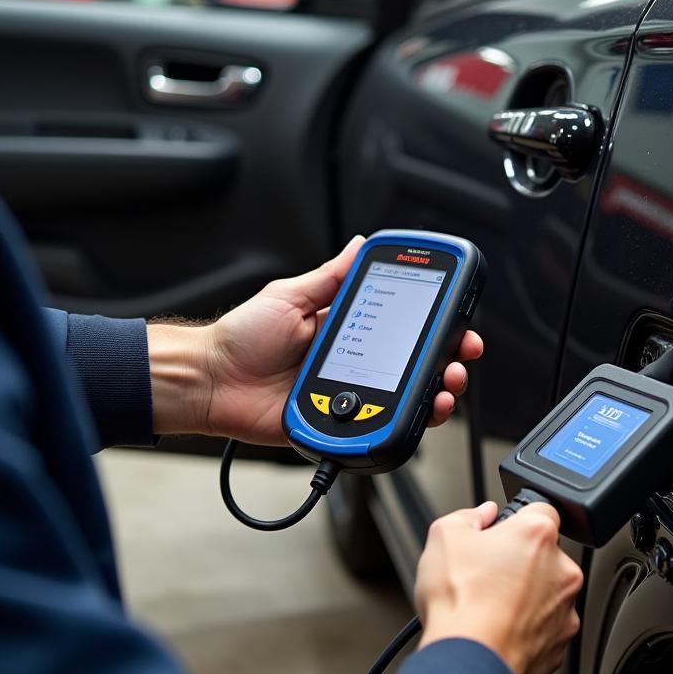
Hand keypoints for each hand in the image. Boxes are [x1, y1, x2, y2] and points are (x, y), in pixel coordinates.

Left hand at [148, 236, 483, 444]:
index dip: (435, 324)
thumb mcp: (288, 295)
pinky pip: (378, 428)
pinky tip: (416, 414)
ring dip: (436, 393)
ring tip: (446, 386)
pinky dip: (403, 424)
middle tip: (462, 353)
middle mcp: (356, 363)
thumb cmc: (240, 338)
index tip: (457, 318)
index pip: (403, 326)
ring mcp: (351, 396)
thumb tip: (360, 245)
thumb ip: (330, 277)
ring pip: (407, 400)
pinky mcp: (340, 425)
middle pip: (416, 365)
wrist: (210, 381)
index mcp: (347, 330)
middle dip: (449, 360)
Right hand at [415, 502, 583, 673]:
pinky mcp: (559, 644)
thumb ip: (469, 515)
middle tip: (487, 574)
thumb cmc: (459, 603)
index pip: (540, 509)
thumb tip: (483, 514)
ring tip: (489, 606)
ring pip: (547, 593)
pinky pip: (545, 628)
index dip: (516, 519)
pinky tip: (498, 629)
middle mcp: (562, 571)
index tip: (502, 532)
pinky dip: (526, 628)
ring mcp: (565, 610)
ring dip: (525, 596)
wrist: (468, 660)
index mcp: (538, 536)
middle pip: (544, 554)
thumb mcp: (445, 536)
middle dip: (520, 560)